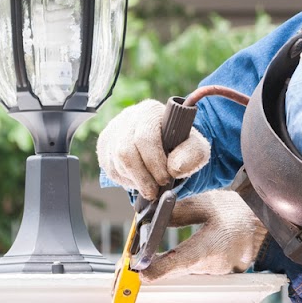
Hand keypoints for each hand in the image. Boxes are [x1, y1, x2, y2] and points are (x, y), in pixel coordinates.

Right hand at [96, 99, 210, 199]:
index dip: (154, 163)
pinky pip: (109, 168)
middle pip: (125, 152)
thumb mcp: (196, 148)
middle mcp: (128, 117)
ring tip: (150, 185)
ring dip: (135, 180)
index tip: (166, 179)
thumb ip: (192, 155)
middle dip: (142, 177)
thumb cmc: (182, 146)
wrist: (169, 146)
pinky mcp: (104, 145)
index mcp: (150, 111)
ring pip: (116, 162)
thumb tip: (174, 168)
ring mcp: (113, 130)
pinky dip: (125, 179)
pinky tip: (139, 178)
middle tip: (155, 191)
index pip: (144, 138)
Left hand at [143, 190, 266, 281]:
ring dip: (168, 265)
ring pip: (184, 271)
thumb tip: (148, 222)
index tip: (139, 272)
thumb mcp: (204, 204)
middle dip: (155, 267)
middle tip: (129, 268)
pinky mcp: (218, 275)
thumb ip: (177, 214)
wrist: (259, 222)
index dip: (158, 269)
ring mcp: (219, 273)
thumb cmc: (233, 210)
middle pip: (178, 270)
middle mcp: (217, 265)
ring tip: (147, 259)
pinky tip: (167, 260)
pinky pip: (193, 271)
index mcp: (214, 245)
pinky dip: (180, 265)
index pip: (181, 261)